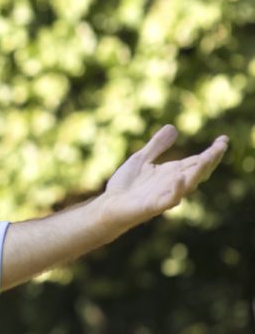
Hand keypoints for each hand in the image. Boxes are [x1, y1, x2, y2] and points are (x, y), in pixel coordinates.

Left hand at [99, 124, 228, 231]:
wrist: (109, 205)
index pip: (196, 161)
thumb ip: (156, 145)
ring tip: (208, 158)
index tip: (224, 139)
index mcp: (172, 172)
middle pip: (197, 171)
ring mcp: (165, 195)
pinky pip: (169, 199)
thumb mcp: (141, 159)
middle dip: (210, 159)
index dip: (211, 151)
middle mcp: (173, 183)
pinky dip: (176, 190)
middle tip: (222, 146)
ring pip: (188, 184)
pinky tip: (179, 178)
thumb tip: (173, 127)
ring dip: (198, 172)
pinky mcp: (154, 206)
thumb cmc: (126, 185)